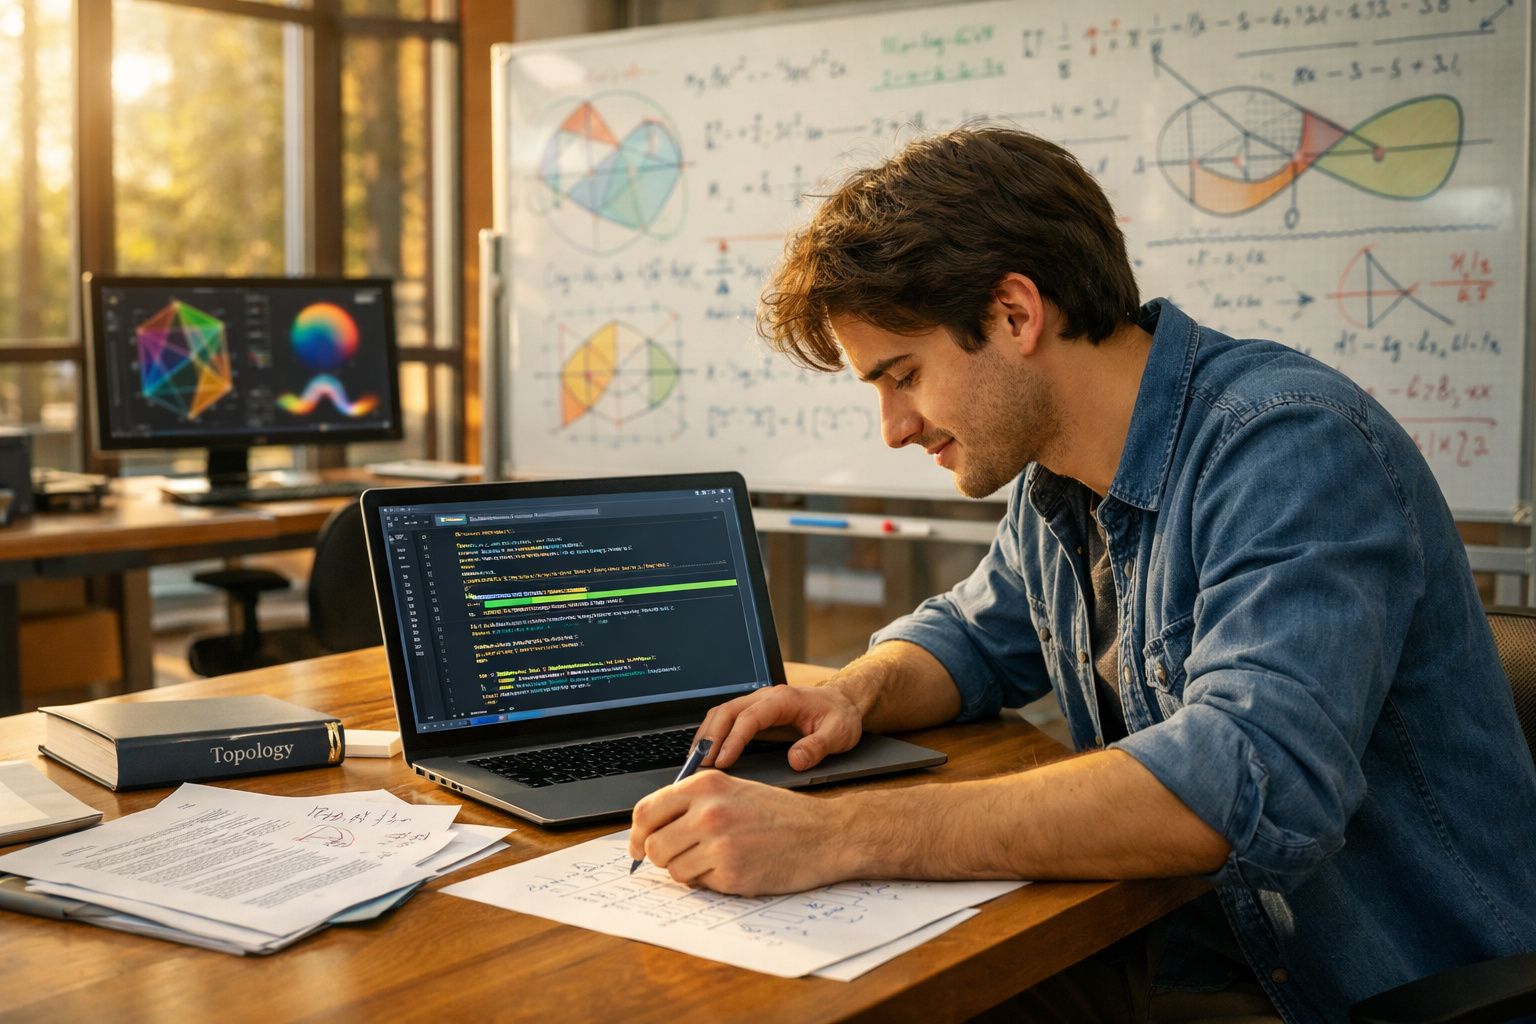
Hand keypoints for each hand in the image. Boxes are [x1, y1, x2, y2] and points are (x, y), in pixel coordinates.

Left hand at [628, 771, 853, 894]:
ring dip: (688, 870)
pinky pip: (699, 884)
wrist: (822, 834)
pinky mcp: (731, 873)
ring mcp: (719, 844)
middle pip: (653, 845)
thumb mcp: (733, 790)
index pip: (645, 811)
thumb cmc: (779, 814)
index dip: (635, 833)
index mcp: (706, 785)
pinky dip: (711, 881)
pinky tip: (735, 867)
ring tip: (716, 859)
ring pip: (673, 869)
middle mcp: (708, 812)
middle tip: (680, 856)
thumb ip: (691, 803)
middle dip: (662, 856)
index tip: (636, 845)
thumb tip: (648, 828)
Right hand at [695, 682, 863, 771]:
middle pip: (727, 711)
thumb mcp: (839, 734)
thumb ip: (818, 747)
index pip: (749, 717)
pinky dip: (712, 735)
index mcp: (783, 699)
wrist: (844, 703)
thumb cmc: (840, 717)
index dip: (733, 739)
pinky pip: (726, 719)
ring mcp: (757, 703)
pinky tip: (706, 754)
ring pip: (721, 713)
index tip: (722, 762)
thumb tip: (795, 761)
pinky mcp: (753, 712)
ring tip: (695, 763)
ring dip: (706, 736)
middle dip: (710, 738)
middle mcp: (765, 697)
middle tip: (699, 766)